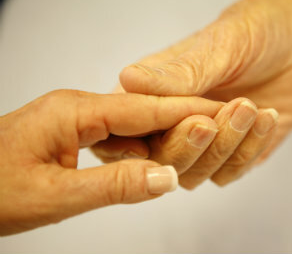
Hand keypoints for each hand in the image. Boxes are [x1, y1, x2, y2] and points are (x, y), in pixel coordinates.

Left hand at [0, 89, 220, 234]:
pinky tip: (156, 160)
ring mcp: (77, 120)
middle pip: (146, 113)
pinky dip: (143, 149)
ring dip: (165, 137)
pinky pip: (120, 138)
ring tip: (200, 143)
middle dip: (186, 121)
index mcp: (76, 111)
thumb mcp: (54, 196)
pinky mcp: (74, 134)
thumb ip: (114, 186)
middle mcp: (80, 108)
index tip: (224, 111)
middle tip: (223, 127)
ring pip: (134, 126)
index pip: (148, 107)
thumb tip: (168, 179)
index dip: (190, 110)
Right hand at [118, 0, 291, 179]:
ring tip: (248, 106)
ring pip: (195, 174)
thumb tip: (127, 79)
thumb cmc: (256, 30)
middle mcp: (173, 122)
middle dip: (188, 143)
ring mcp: (204, 143)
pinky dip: (249, 149)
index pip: (127, 128)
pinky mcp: (234, 155)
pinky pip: (231, 172)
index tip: (175, 121)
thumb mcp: (219, 45)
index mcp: (154, 93)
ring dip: (224, 146)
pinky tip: (266, 117)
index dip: (140, 137)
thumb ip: (179, 72)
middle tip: (213, 117)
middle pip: (160, 160)